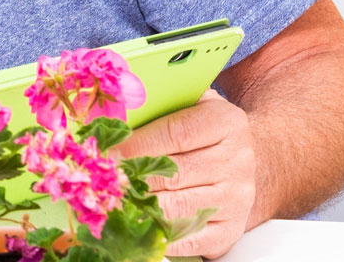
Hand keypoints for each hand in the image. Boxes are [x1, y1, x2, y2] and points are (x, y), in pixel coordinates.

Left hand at [115, 90, 256, 258]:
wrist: (239, 159)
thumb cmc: (198, 127)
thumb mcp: (186, 103)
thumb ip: (156, 104)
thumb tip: (110, 115)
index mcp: (226, 122)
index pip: (176, 133)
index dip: (138, 144)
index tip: (107, 152)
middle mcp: (237, 160)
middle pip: (175, 173)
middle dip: (133, 178)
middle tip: (104, 181)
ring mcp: (237, 197)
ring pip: (180, 207)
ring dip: (142, 206)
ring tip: (113, 202)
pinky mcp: (231, 228)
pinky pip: (192, 239)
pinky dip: (161, 234)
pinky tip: (136, 225)